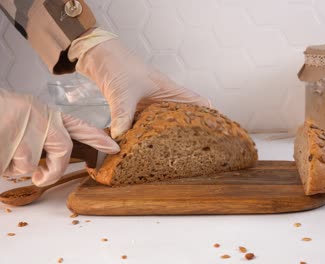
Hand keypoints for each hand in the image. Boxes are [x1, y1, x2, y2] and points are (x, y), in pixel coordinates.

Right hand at [0, 89, 119, 186]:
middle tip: (41, 177)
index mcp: (45, 112)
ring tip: (1, 147)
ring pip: (29, 163)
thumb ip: (43, 134)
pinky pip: (10, 167)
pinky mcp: (7, 144)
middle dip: (54, 169)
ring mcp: (24, 130)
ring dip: (14, 166)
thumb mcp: (24, 118)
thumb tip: (52, 160)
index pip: (79, 126)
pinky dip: (2, 166)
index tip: (114, 147)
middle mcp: (39, 118)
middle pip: (62, 149)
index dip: (97, 138)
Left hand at [75, 37, 210, 138]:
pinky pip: (145, 125)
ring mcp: (150, 104)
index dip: (210, 118)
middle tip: (194, 151)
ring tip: (172, 153)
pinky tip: (141, 146)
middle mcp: (162, 99)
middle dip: (189, 133)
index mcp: (169, 90)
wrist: (96, 54)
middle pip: (184, 117)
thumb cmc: (117, 63)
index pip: (198, 104)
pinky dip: (144, 135)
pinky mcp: (136, 108)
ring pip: (164, 123)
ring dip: (166, 136)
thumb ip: (123, 116)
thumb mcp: (122, 92)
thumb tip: (121, 139)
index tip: (217, 135)